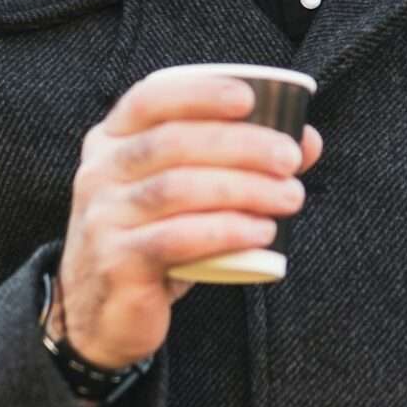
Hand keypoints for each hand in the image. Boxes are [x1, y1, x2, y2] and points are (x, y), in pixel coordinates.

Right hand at [56, 69, 322, 369]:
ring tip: (289, 197)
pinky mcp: (116, 262)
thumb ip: (239, 160)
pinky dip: (226, 230)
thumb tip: (306, 141)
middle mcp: (100, 172)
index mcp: (112, 140)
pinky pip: (175, 238)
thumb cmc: (154, 237)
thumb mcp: (187, 192)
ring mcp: (103, 217)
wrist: (104, 313)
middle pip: (172, 142)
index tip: (248, 99)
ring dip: (244, 188)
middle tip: (290, 160)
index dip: (199, 93)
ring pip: (177, 188)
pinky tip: (262, 231)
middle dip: (241, 145)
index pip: (149, 99)